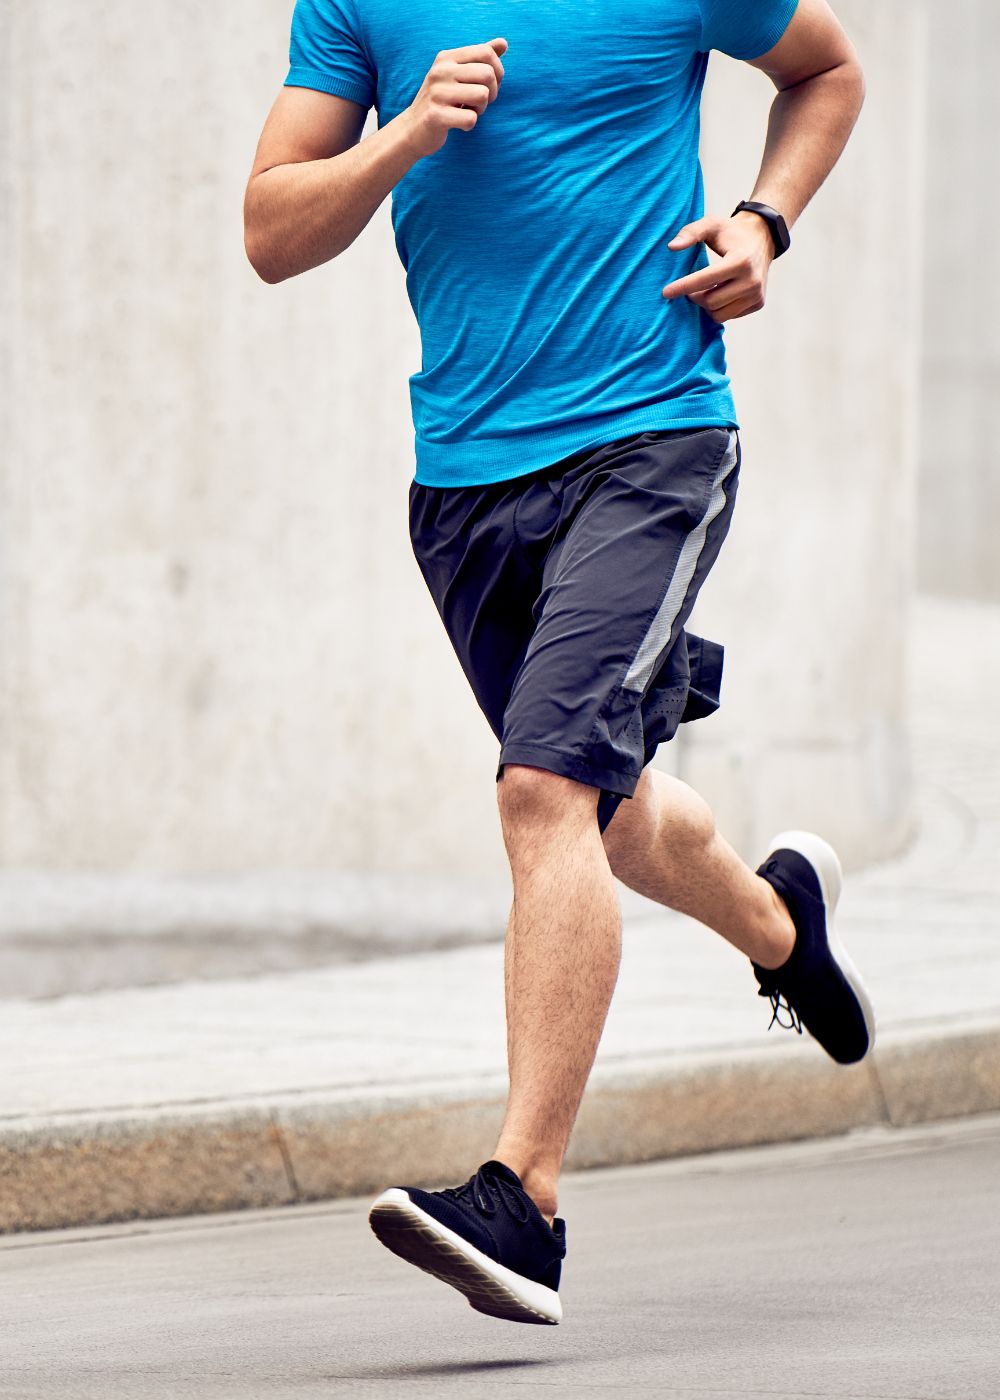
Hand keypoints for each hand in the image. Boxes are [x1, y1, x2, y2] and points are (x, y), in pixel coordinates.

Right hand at [403, 38, 507, 158]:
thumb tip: (503, 43)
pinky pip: (471, 119)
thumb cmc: (441, 101)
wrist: (412, 129)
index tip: (489, 86)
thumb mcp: (458, 74)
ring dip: (481, 109)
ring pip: (482, 95)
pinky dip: (469, 125)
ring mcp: (437, 93)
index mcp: (447, 58)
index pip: (486, 52)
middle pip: (488, 74)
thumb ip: (480, 58)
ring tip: (467, 111)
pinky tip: (458, 124)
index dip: (497, 71)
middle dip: (492, 93)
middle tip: (479, 103)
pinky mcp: (436, 116)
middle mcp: (441, 71)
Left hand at [661, 212, 775, 321]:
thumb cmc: (732, 231)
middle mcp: (751, 280)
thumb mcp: (711, 224)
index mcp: (740, 261)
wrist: (762, 237)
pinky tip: (719, 293)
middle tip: (690, 288)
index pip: (704, 280)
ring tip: (705, 290)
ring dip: (706, 305)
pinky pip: (729, 316)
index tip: (665, 292)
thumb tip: (672, 247)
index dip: (682, 287)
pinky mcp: (758, 303)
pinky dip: (719, 308)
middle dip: (694, 297)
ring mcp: (756, 294)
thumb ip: (690, 232)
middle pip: (710, 302)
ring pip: (719, 314)